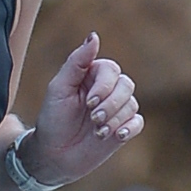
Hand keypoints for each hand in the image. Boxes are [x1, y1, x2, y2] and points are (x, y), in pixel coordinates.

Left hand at [27, 33, 142, 184]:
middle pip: (126, 85)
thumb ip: (76, 62)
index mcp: (92, 76)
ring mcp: (117, 110)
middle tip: (93, 118)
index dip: (104, 86)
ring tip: (97, 132)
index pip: (111, 70)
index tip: (89, 102)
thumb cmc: (53, 119)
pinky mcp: (123, 129)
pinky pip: (138, 122)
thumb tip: (94, 36)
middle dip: (111, 104)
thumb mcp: (59, 88)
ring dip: (115, 119)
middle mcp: (107, 90)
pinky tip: (117, 136)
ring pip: (132, 104)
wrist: (53, 154)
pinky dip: (129, 128)